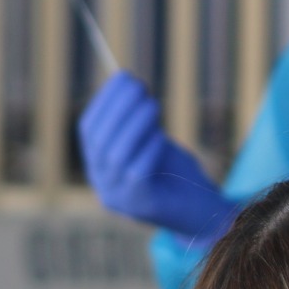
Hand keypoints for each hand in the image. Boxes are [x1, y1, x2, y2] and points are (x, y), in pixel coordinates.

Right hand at [78, 72, 237, 240]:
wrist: (200, 211)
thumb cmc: (176, 172)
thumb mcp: (152, 140)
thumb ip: (139, 120)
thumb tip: (128, 82)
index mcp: (99, 165)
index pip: (89, 129)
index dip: (104, 101)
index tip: (123, 77)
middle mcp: (102, 183)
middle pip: (99, 141)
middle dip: (119, 109)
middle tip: (141, 87)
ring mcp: (118, 197)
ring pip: (116, 156)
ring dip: (134, 125)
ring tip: (154, 104)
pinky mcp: (140, 206)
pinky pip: (137, 173)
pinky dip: (147, 149)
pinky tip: (159, 136)